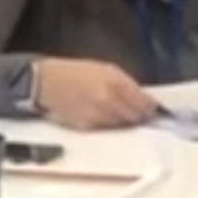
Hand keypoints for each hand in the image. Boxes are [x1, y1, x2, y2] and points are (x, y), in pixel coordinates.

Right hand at [33, 59, 158, 130]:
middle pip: (135, 116)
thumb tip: (144, 99)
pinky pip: (107, 128)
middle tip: (140, 112)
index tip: (152, 108)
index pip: (143, 102)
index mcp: (114, 81)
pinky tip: (103, 115)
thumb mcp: (104, 69)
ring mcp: (98, 115)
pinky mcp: (88, 127)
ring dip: (124, 120)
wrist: (45, 83)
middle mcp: (108, 100)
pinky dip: (109, 124)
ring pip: (122, 125)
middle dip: (139, 115)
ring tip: (117, 111)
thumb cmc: (75, 72)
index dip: (150, 107)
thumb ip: (126, 84)